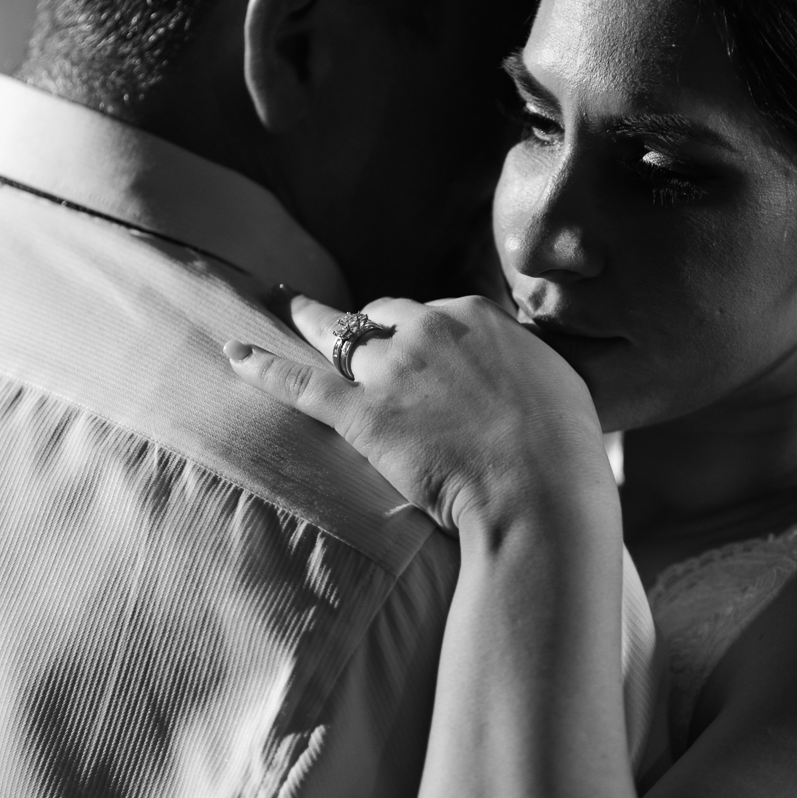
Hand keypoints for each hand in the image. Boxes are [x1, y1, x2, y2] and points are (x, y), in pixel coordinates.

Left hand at [225, 293, 617, 537]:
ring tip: (286, 305)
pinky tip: (233, 353)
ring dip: (309, 320)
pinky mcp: (362, 415)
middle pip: (385, 314)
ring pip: (339, 335)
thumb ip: (518, 364)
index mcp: (476, 315)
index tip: (424, 354)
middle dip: (371, 325)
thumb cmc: (562, 448)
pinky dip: (263, 367)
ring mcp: (391, 370)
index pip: (435, 311)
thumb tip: (510, 369)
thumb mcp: (555, 382)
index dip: (426, 334)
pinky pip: (300, 383)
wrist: (540, 491)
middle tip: (356, 335)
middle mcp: (428, 329)